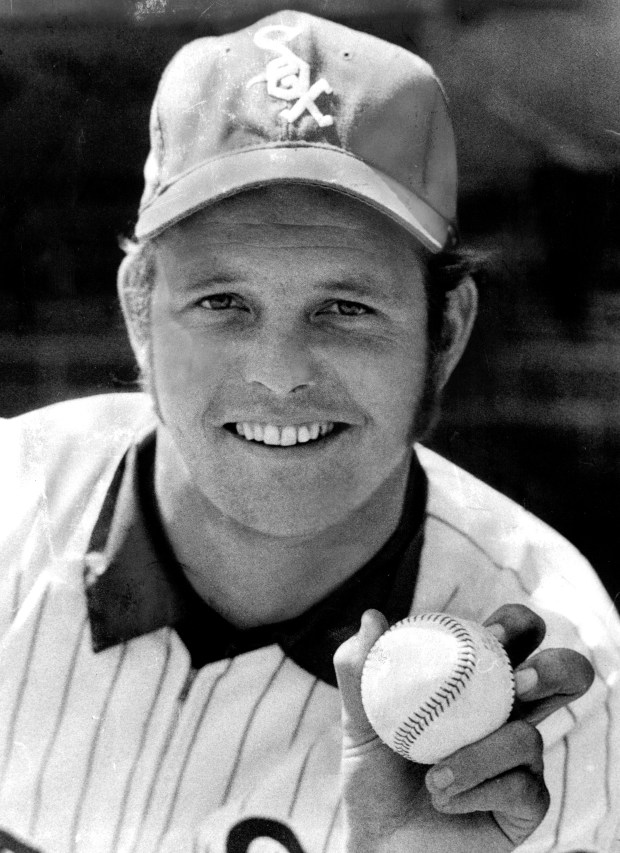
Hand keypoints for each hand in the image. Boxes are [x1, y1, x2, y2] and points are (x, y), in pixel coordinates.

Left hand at [333, 604, 593, 852]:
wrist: (378, 841)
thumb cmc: (376, 774)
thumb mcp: (360, 720)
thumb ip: (360, 669)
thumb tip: (372, 618)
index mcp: (477, 682)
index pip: (514, 636)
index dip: (517, 624)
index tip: (495, 634)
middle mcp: (509, 715)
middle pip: (564, 676)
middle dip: (555, 669)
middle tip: (521, 681)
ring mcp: (523, 761)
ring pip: (529, 738)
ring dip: (476, 756)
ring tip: (433, 777)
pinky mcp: (527, 805)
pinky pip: (520, 788)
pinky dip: (474, 790)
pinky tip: (444, 800)